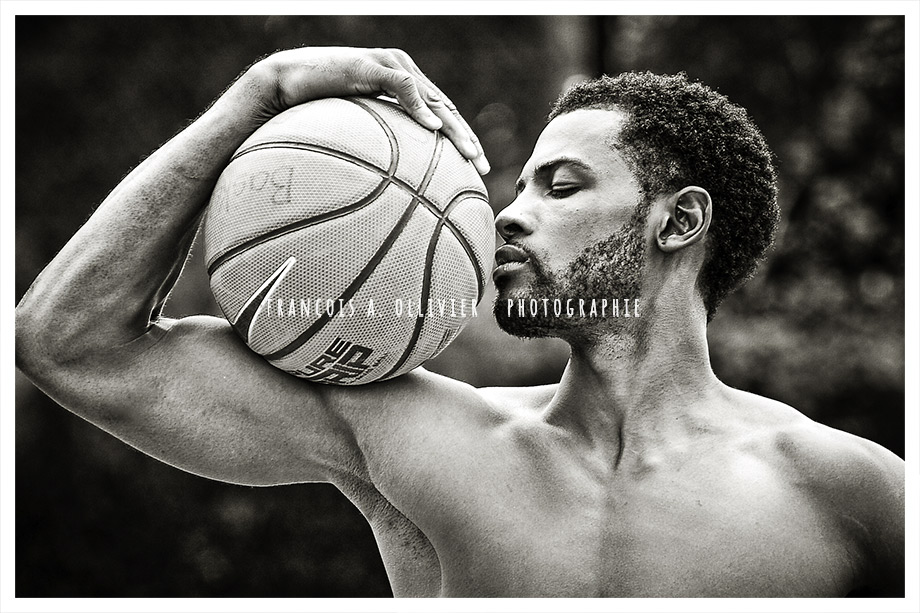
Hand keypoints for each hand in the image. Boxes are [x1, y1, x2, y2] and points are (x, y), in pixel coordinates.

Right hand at [242, 47, 489, 173]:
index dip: (461, 140)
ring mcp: (388, 65)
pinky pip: (402, 86)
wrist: (284, 82)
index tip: (476, 169)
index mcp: (403, 85)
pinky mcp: (370, 64)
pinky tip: (432, 129)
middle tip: (482, 167)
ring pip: (431, 98)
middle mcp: (402, 71)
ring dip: (452, 127)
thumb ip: (377, 143)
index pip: (441, 114)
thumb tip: (388, 184)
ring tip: (468, 152)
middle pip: (444, 108)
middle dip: (466, 139)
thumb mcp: (355, 130)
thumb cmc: (315, 109)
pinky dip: (419, 107)